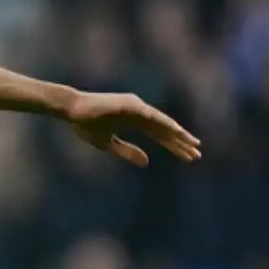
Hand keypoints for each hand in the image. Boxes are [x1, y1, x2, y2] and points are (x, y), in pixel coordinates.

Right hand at [65, 91, 200, 166]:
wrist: (71, 110)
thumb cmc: (85, 125)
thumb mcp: (108, 144)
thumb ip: (127, 152)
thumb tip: (148, 163)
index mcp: (134, 120)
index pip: (159, 135)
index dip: (173, 146)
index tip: (187, 156)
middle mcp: (139, 111)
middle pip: (165, 130)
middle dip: (181, 142)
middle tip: (197, 154)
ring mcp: (137, 106)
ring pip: (163, 123)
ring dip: (178, 134)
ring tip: (193, 145)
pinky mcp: (132, 105)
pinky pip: (153, 117)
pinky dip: (166, 125)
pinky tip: (178, 133)